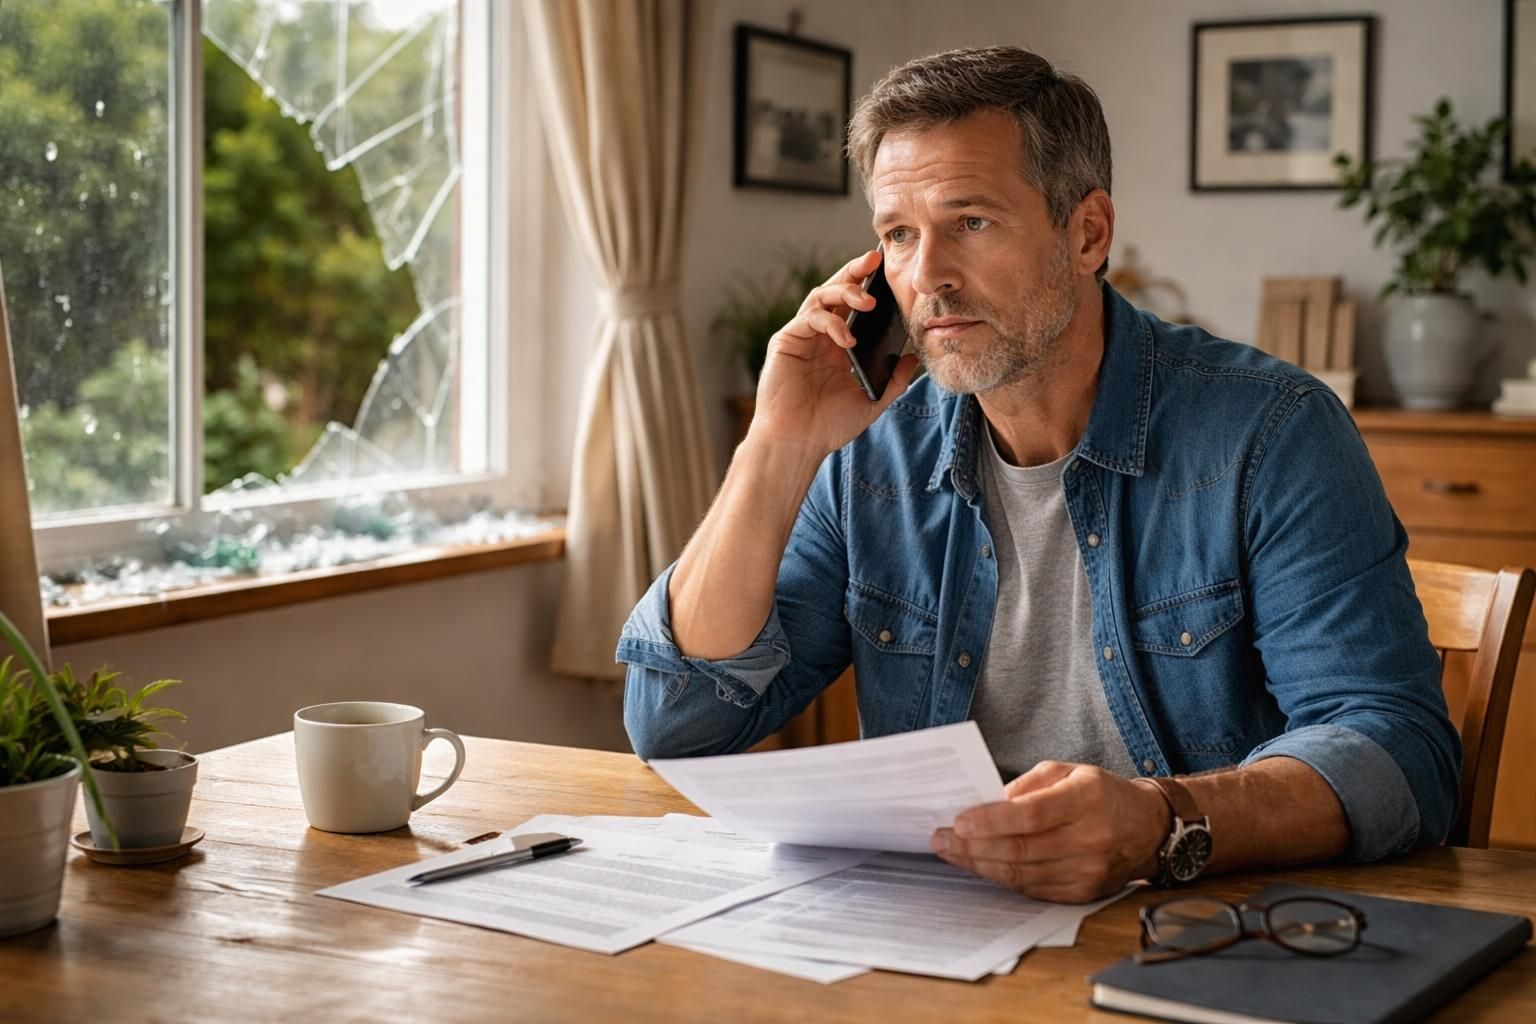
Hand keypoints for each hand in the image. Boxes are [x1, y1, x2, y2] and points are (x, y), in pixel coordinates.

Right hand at [749, 248, 919, 457]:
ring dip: (845, 292)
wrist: (797, 444)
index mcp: (838, 345)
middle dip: (855, 272)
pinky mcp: (786, 341)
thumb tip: (913, 357)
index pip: (853, 305)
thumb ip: (893, 381)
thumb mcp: (871, 401)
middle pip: (836, 290)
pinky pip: (809, 319)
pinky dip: (831, 322)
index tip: (889, 271)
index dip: (868, 285)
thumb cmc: (827, 426)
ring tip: (868, 300)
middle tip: (875, 259)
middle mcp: (818, 335)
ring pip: (821, 296)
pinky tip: (848, 337)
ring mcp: (801, 336)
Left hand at [930, 761, 1171, 902]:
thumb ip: (1027, 784)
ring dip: (980, 864)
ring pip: (1021, 874)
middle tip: (941, 839)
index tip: (958, 821)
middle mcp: (1089, 839)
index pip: (1031, 816)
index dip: (991, 821)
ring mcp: (1088, 871)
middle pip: (1020, 850)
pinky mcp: (1083, 893)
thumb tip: (988, 802)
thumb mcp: (1068, 771)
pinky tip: (981, 865)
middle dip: (973, 846)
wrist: (1148, 828)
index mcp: (1086, 800)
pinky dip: (1002, 878)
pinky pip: (1032, 889)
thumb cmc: (1102, 794)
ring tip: (951, 852)